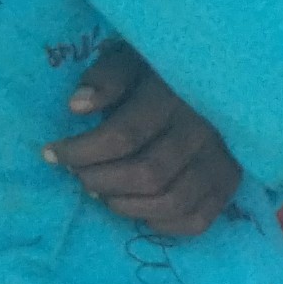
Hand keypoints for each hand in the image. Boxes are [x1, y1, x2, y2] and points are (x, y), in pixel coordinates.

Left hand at [45, 44, 244, 234]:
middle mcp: (202, 132)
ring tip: (104, 193)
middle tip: (79, 175)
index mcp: (173, 97)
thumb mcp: (132, 59)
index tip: (52, 153)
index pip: (122, 136)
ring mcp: (221, 161)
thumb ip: (106, 77)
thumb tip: (77, 107)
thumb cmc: (162, 71)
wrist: (224, 77)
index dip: (80, 152)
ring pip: (171, 201)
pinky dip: (163, 224)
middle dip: (100, 180)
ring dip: (127, 205)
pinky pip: (198, 220)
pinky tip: (140, 210)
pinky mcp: (231, 184)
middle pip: (146, 174)